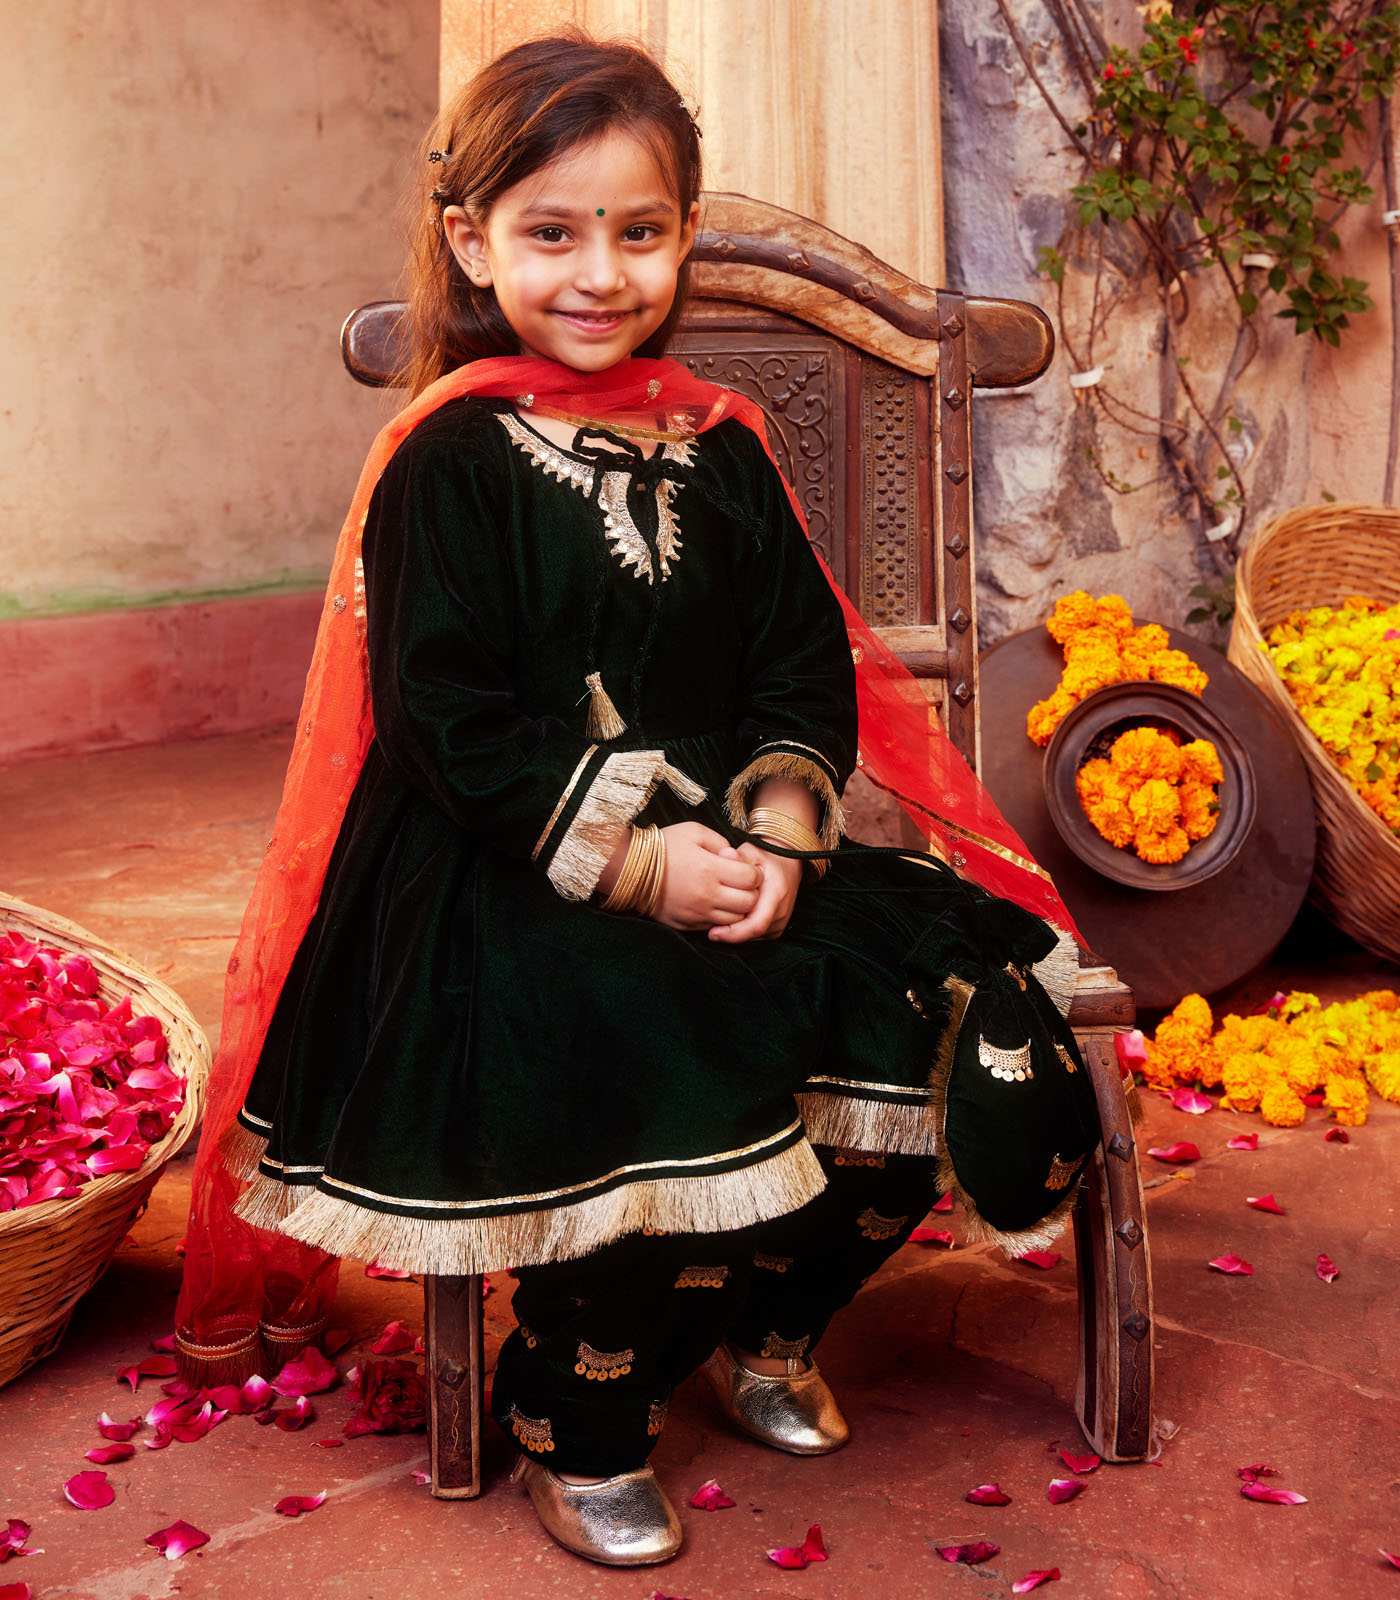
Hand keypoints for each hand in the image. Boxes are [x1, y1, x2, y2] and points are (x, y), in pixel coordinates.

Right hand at [650, 822, 764, 930]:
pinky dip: (720, 918)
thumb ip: (720, 842)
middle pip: (748, 903)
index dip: (754, 873)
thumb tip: (734, 857)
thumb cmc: (663, 845)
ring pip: (735, 920)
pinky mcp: (686, 924)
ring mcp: (696, 913)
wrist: (630, 868)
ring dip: (737, 908)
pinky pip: (715, 927)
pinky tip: (712, 903)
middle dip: (751, 892)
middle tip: (741, 883)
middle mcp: (706, 895)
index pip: (752, 879)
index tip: (746, 869)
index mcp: (710, 869)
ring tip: (728, 895)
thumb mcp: (694, 831)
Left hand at [707, 842, 802, 942]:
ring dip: (735, 931)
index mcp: (777, 894)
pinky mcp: (776, 927)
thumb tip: (725, 854)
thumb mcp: (752, 852)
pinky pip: (756, 935)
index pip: (756, 925)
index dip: (733, 933)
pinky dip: (742, 930)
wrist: (788, 863)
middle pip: (751, 933)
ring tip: (719, 917)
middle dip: (729, 933)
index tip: (713, 933)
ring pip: (753, 936)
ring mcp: (780, 921)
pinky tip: (731, 918)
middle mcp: (781, 912)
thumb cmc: (767, 857)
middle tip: (708, 927)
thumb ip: (738, 857)